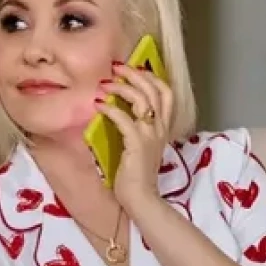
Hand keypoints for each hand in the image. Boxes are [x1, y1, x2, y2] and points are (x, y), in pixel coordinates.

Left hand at [95, 62, 173, 204]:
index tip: (135, 67)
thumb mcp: (142, 145)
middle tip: (116, 67)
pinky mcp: (137, 144)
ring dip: (121, 88)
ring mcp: (150, 135)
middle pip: (154, 89)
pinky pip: (123, 118)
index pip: (166, 92)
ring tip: (105, 84)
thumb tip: (119, 107)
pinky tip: (98, 105)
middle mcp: (160, 127)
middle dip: (135, 73)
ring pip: (141, 99)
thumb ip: (137, 127)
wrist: (141, 198)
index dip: (151, 76)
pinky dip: (110, 108)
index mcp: (163, 127)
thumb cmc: (137, 174)